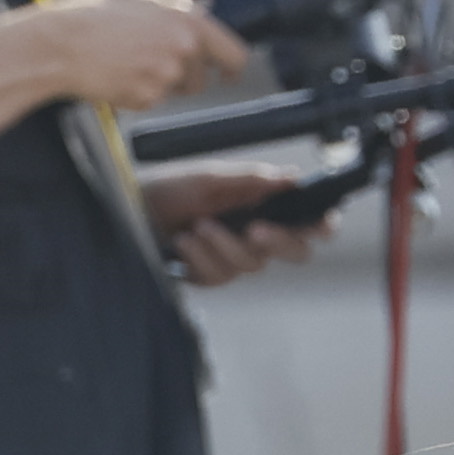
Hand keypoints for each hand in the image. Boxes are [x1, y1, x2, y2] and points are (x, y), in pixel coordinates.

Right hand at [15, 0, 248, 112]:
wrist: (63, 44)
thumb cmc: (96, 14)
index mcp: (188, 20)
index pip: (234, 54)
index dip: (233, 67)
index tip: (228, 74)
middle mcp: (183, 49)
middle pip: (202, 79)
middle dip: (186, 76)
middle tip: (156, 62)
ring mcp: (166, 77)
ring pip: (176, 90)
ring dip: (161, 82)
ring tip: (130, 60)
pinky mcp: (147, 99)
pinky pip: (152, 101)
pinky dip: (138, 91)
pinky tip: (118, 73)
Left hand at [146, 164, 329, 284]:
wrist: (130, 211)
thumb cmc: (169, 188)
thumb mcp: (210, 177)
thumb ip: (251, 180)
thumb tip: (291, 177)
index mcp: (263, 203)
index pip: (308, 219)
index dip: (322, 223)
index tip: (322, 224)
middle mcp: (256, 231)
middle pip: (294, 251)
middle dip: (277, 241)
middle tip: (254, 228)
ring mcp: (234, 256)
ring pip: (252, 265)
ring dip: (224, 246)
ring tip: (196, 226)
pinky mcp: (212, 275)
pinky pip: (220, 277)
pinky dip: (201, 259)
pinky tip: (183, 244)